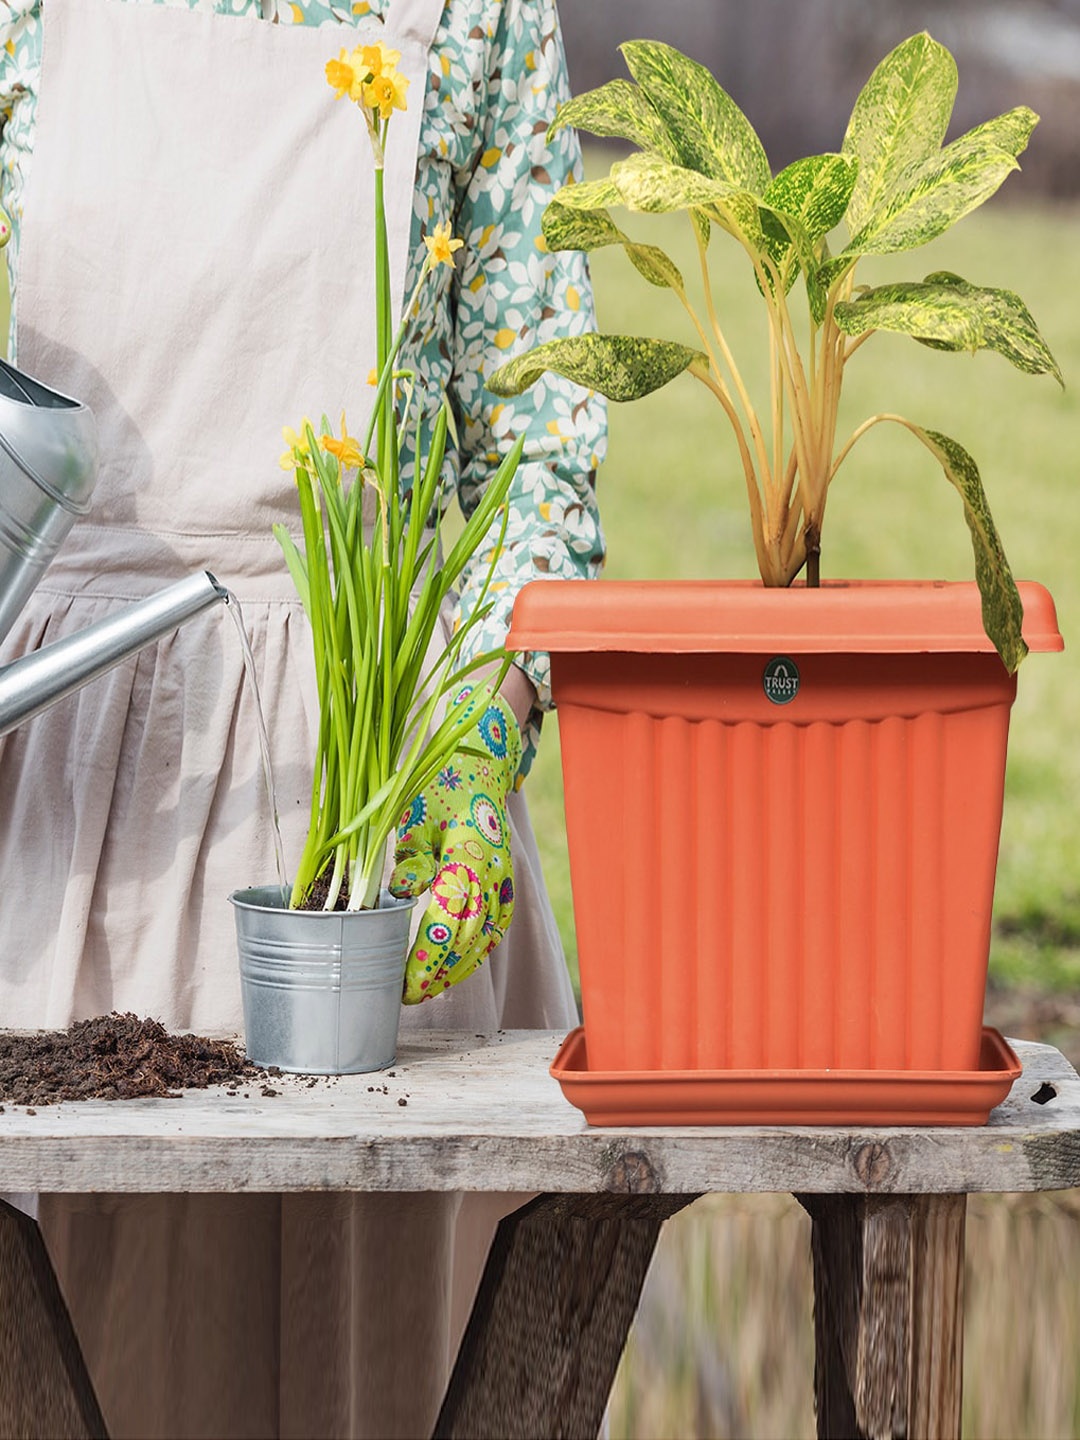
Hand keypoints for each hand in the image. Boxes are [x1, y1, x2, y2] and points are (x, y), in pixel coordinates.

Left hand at [390, 688, 520, 1003]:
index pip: (450, 916)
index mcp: (470, 850)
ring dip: (458, 969)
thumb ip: (411, 858)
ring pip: (486, 937)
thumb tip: (401, 893)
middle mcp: (494, 869)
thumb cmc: (440, 788)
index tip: (404, 983)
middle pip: (470, 935)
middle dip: (440, 972)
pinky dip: (476, 953)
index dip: (429, 954)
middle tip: (408, 997)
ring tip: (428, 991)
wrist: (481, 766)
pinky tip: (455, 970)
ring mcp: (505, 878)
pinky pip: (495, 928)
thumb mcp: (416, 816)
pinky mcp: (506, 883)